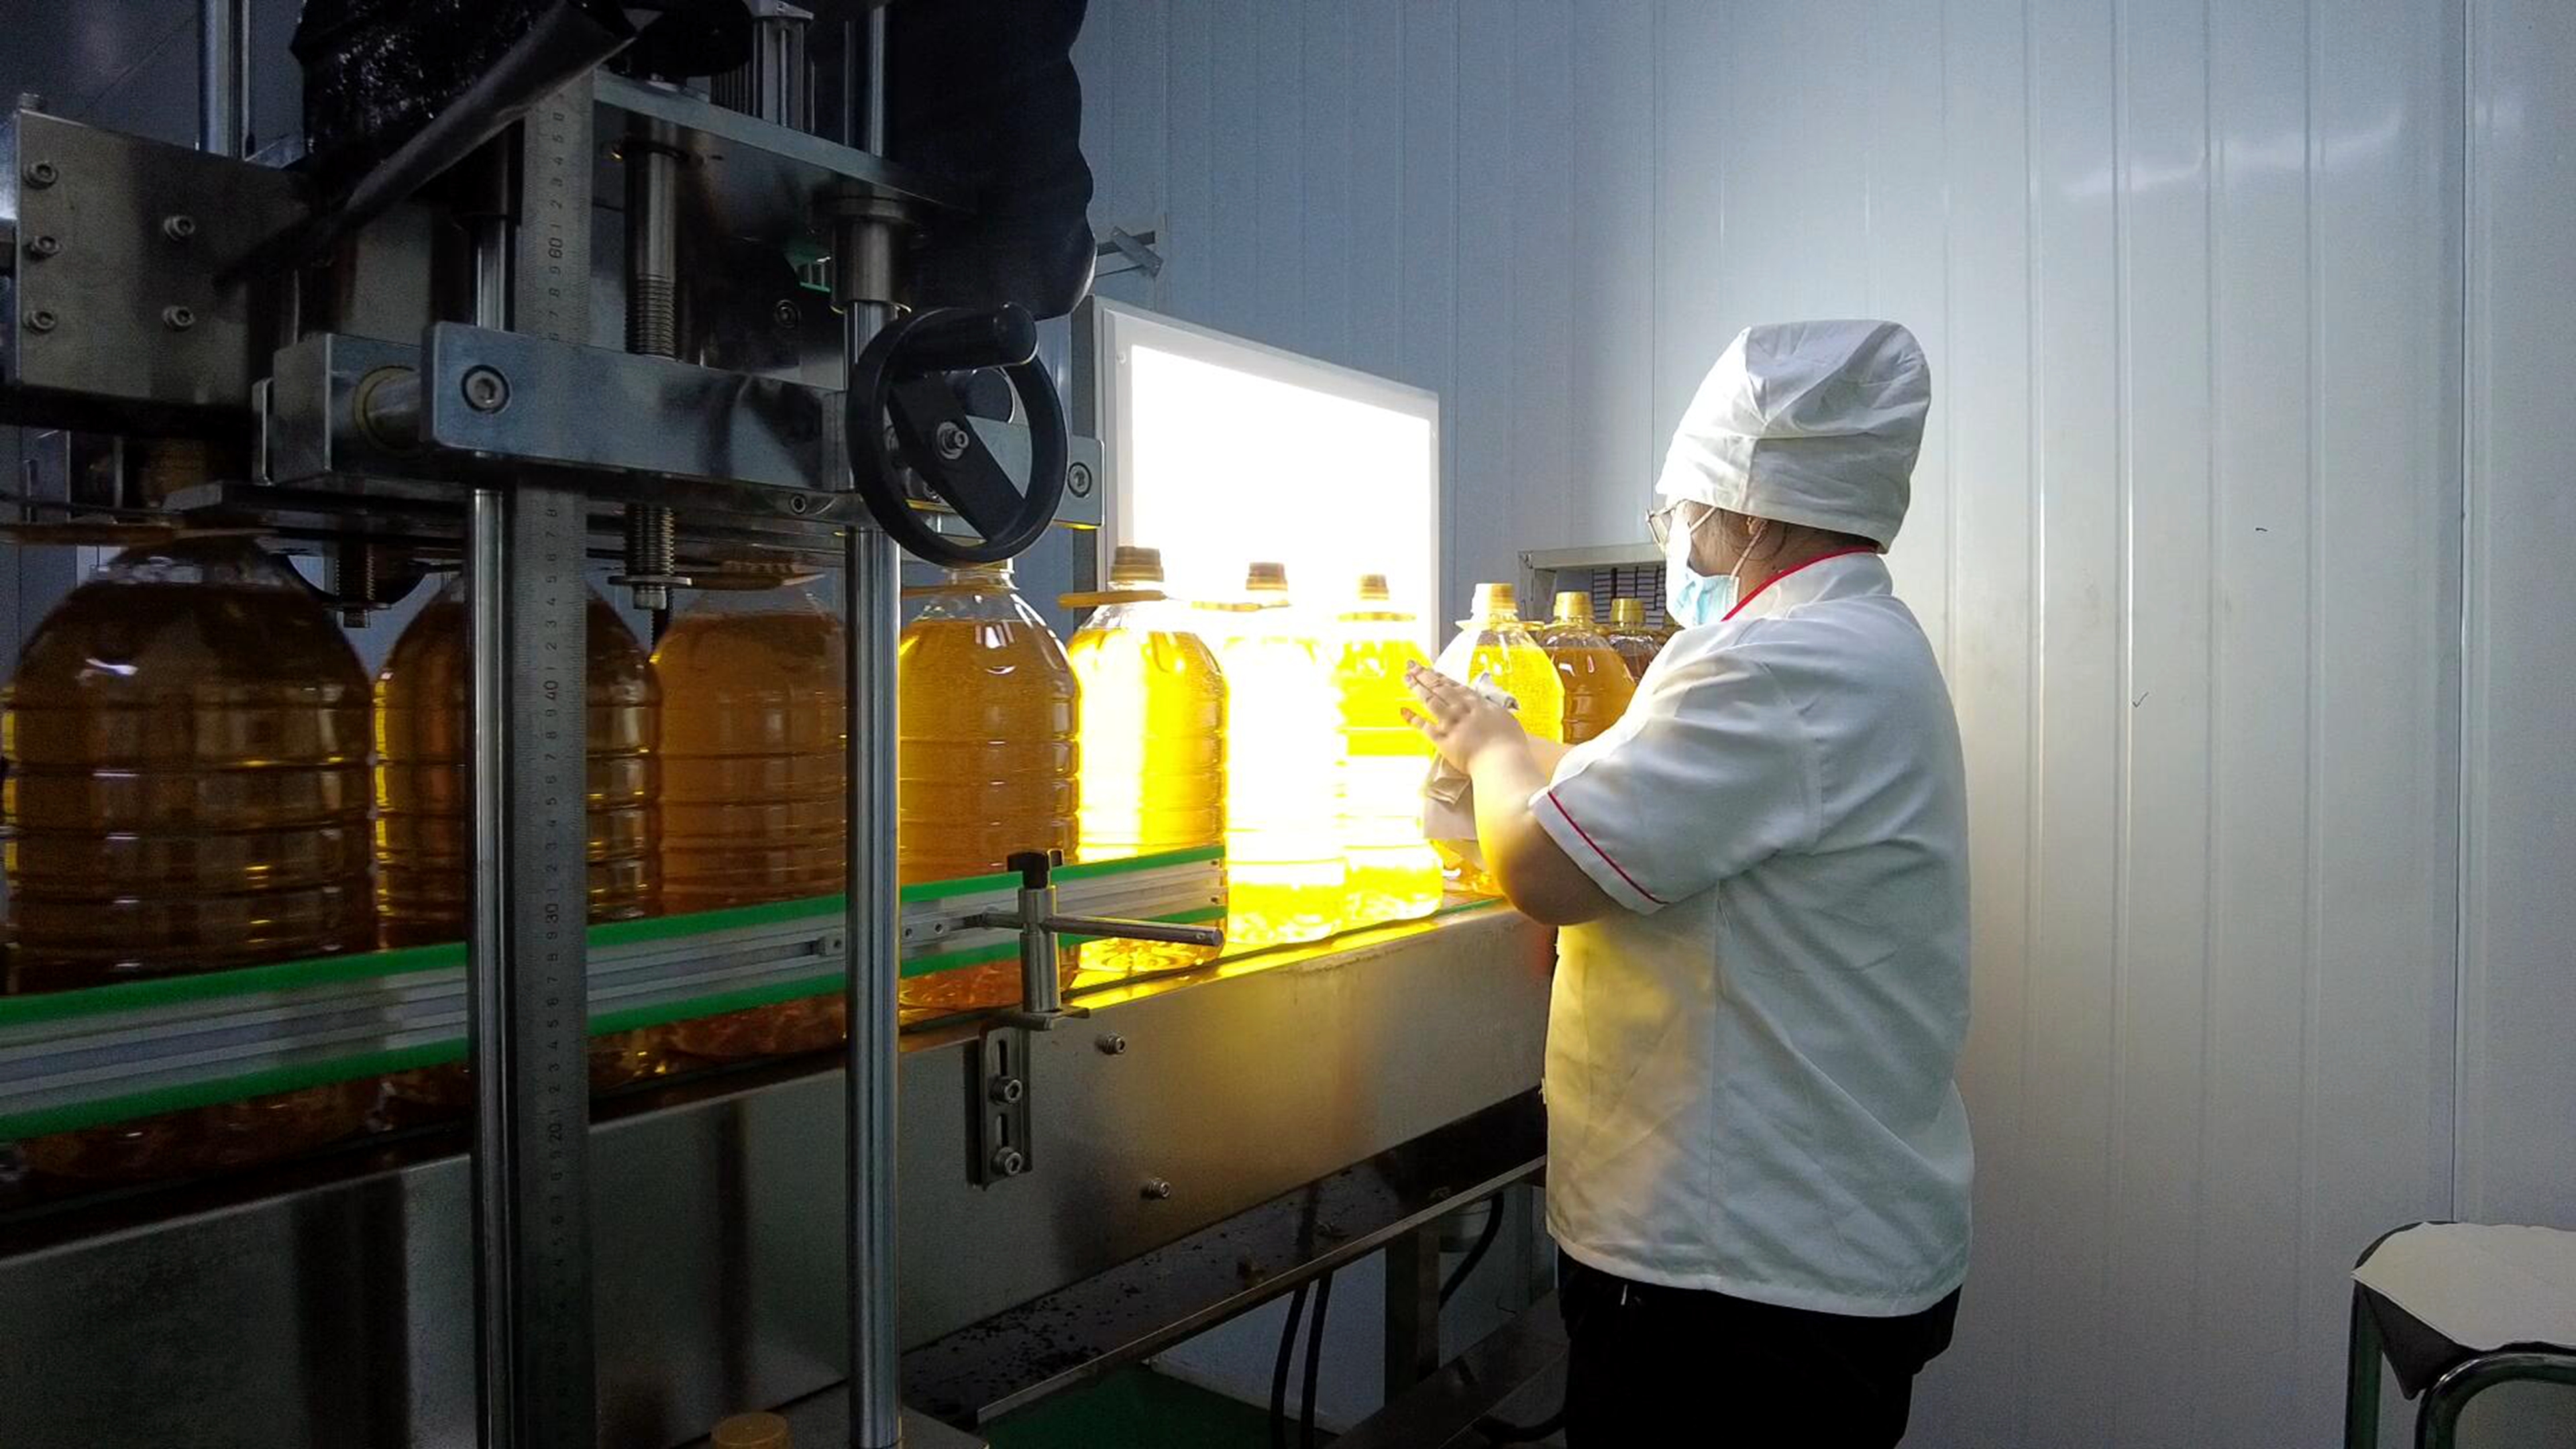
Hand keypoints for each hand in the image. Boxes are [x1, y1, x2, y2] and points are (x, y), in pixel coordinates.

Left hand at [1402, 662, 1530, 772]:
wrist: (1502, 760)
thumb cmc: (1509, 744)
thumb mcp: (1506, 720)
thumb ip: (1495, 712)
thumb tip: (1492, 710)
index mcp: (1478, 703)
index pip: (1455, 686)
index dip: (1440, 676)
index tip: (1430, 669)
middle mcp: (1462, 709)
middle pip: (1439, 688)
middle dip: (1424, 675)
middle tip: (1411, 665)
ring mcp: (1451, 723)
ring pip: (1430, 701)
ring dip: (1416, 688)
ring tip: (1405, 678)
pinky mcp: (1443, 740)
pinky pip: (1425, 727)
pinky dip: (1413, 718)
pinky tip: (1404, 711)